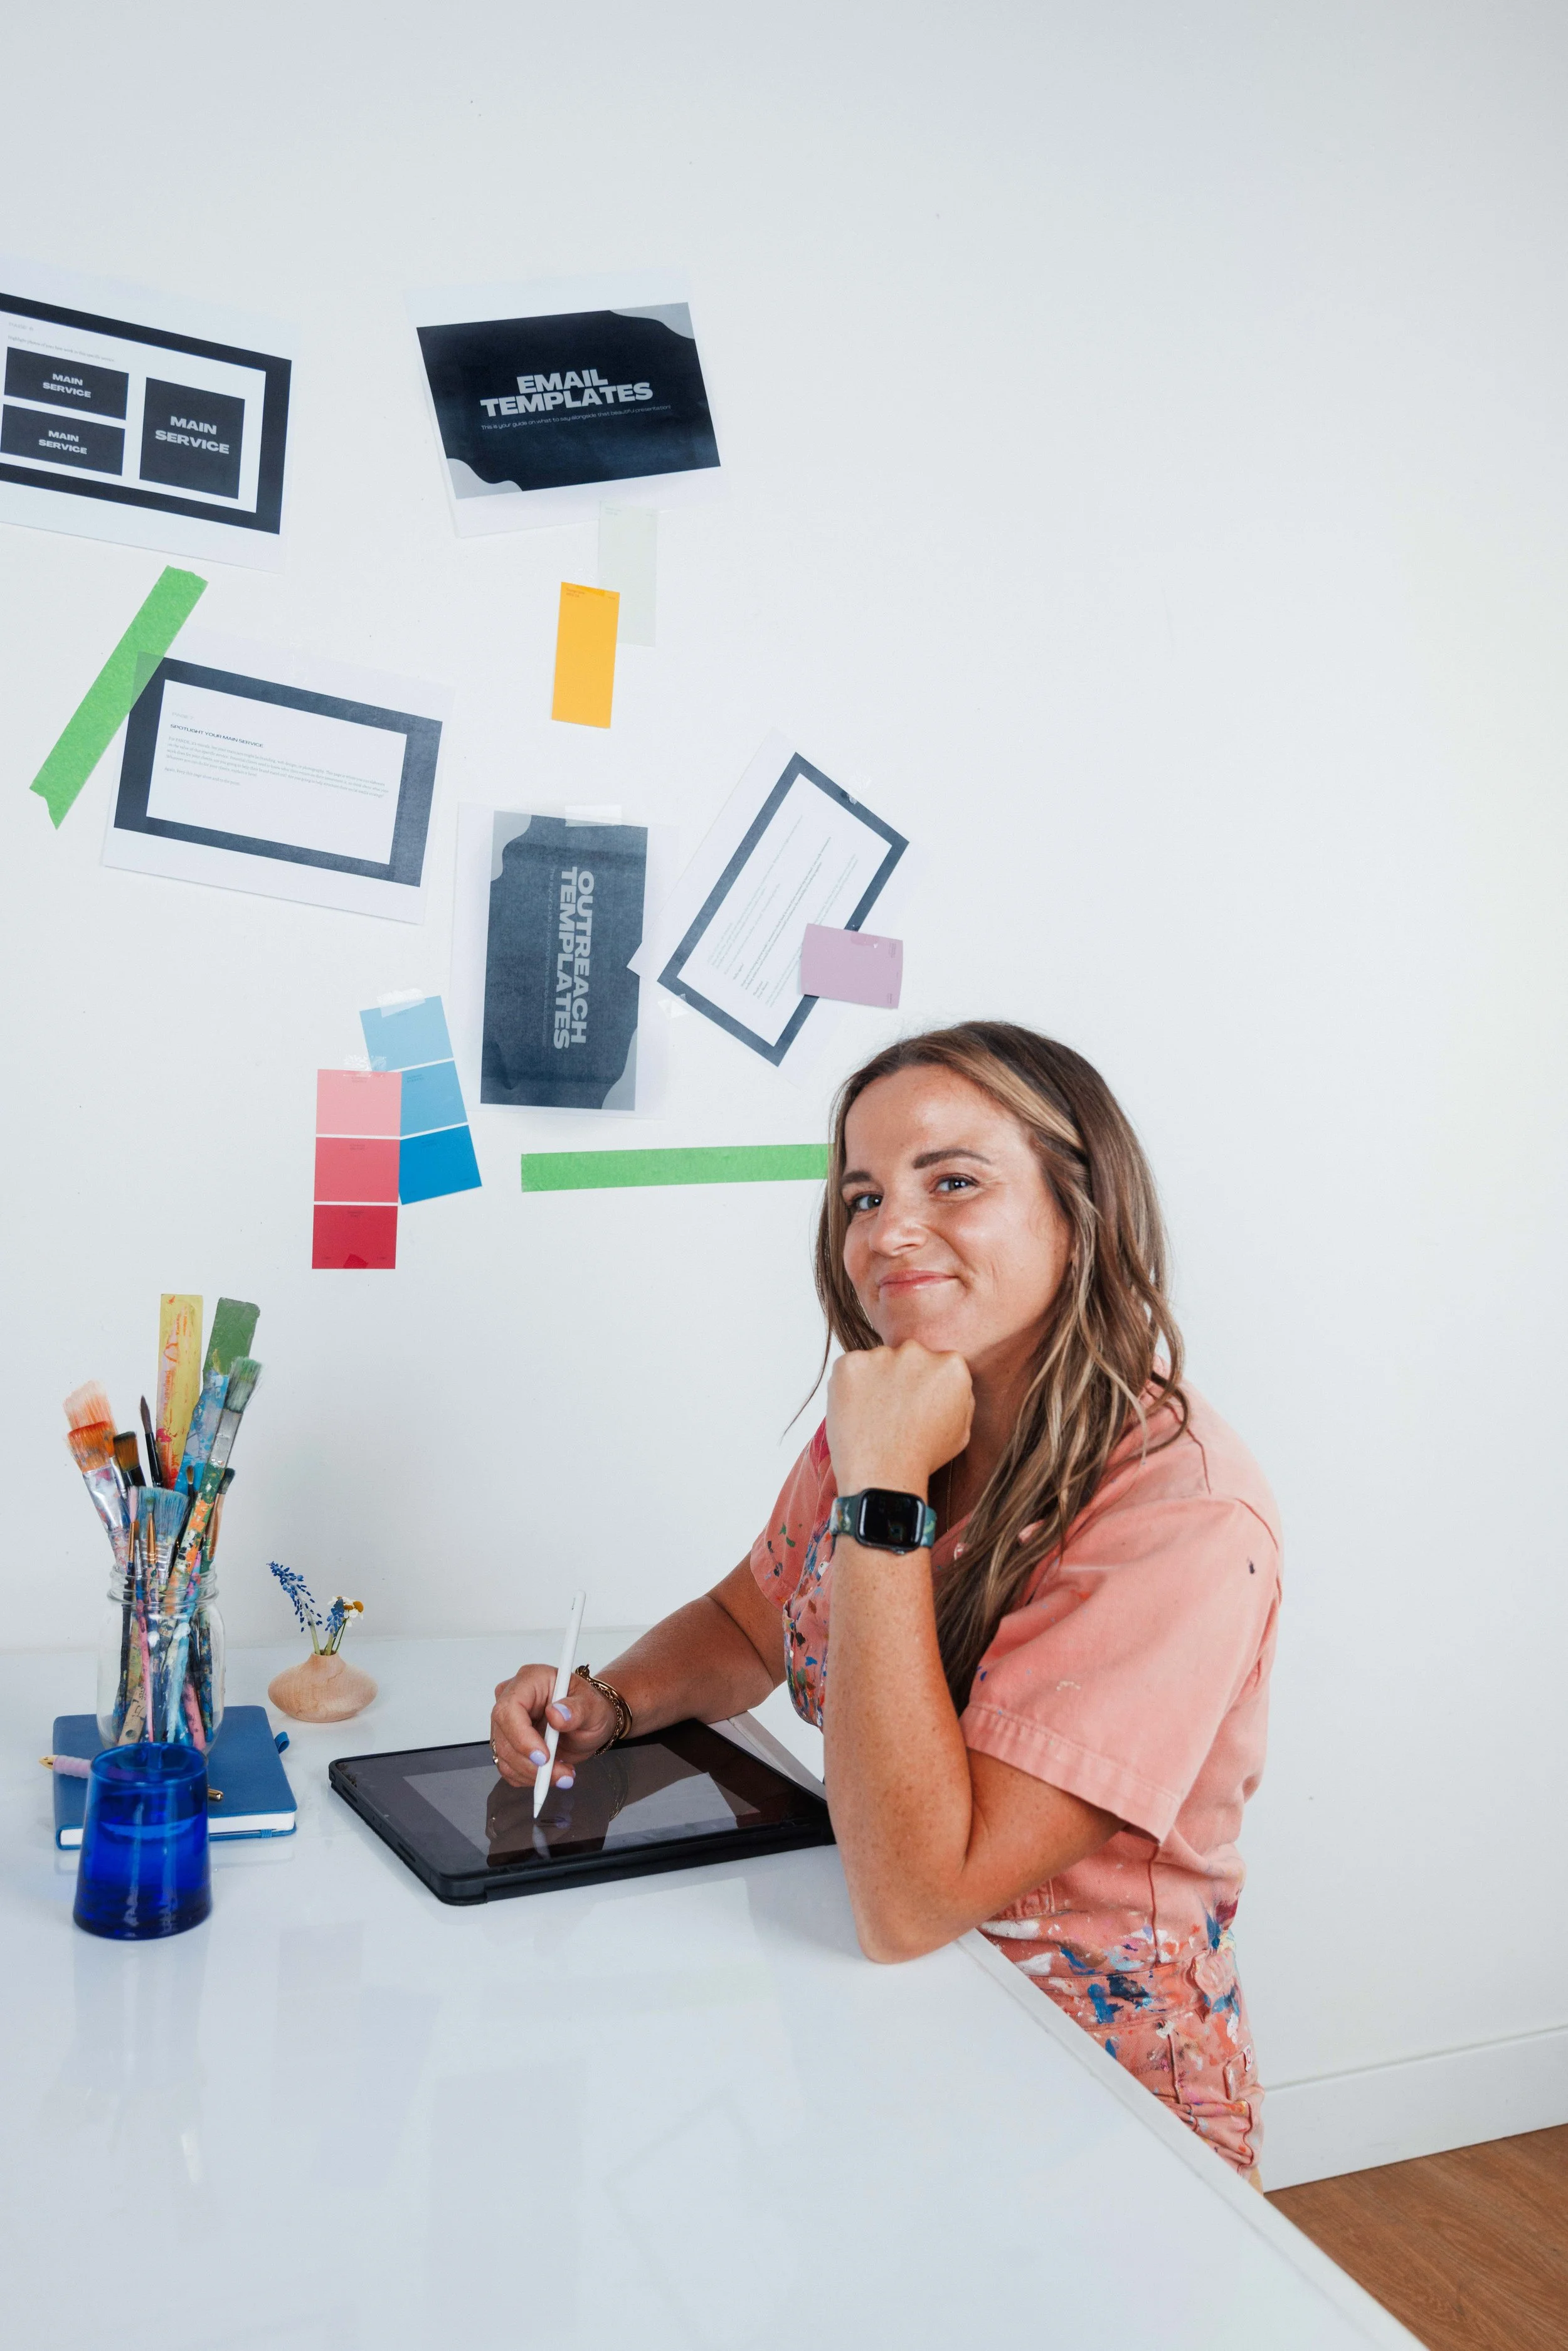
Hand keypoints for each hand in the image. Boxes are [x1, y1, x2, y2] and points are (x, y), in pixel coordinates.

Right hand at [490, 1665, 616, 1789]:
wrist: (588, 1723)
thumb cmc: (589, 1707)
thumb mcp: (592, 1706)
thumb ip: (576, 1709)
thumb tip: (556, 1714)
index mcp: (531, 1680)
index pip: (510, 1708)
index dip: (521, 1736)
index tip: (543, 1757)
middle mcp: (512, 1698)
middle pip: (504, 1735)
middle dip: (531, 1762)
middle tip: (560, 1773)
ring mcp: (507, 1722)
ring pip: (504, 1756)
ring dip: (533, 1774)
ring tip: (563, 1773)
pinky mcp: (508, 1743)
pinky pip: (508, 1767)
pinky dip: (529, 1777)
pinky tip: (551, 1772)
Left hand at [826, 1341, 973, 1498]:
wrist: (882, 1476)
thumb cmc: (923, 1458)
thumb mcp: (961, 1431)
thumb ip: (960, 1397)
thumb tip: (950, 1382)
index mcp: (950, 1366)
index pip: (937, 1363)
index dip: (924, 1385)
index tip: (917, 1404)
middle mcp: (917, 1352)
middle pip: (907, 1357)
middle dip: (901, 1377)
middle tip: (893, 1411)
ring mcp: (881, 1356)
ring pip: (877, 1362)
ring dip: (874, 1382)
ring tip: (873, 1417)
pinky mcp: (850, 1364)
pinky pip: (850, 1369)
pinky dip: (850, 1387)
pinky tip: (856, 1414)